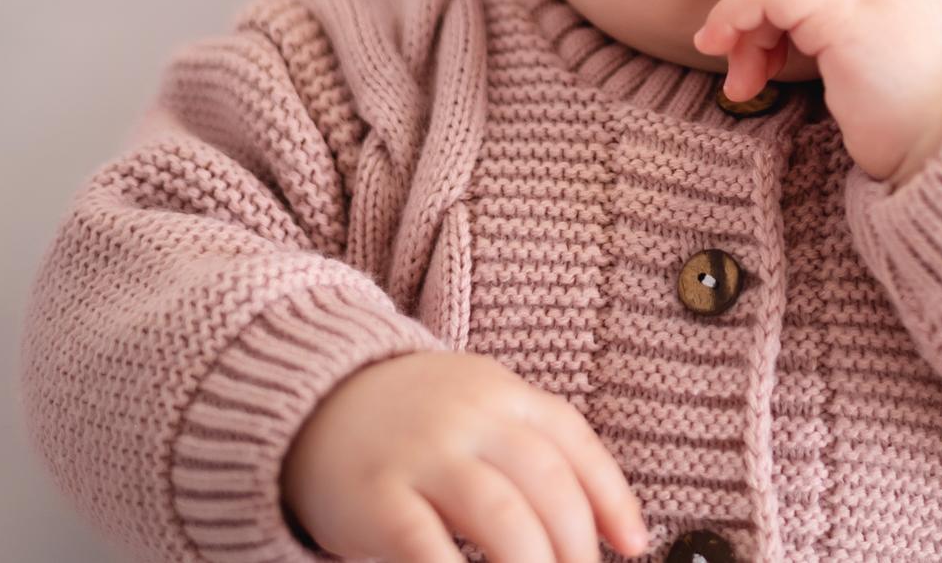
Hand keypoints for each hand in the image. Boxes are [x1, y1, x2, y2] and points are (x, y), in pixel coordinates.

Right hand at [281, 349, 647, 562]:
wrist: (309, 395)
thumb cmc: (411, 420)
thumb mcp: (476, 409)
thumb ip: (530, 449)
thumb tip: (602, 525)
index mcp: (502, 394)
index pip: (574, 444)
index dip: (613, 498)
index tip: (633, 546)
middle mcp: (470, 418)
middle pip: (548, 485)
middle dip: (576, 547)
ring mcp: (423, 455)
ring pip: (503, 517)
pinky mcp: (377, 497)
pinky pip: (429, 549)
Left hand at [691, 0, 941, 188]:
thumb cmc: (918, 131)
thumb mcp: (883, 72)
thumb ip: (850, 42)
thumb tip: (785, 44)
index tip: (771, 55)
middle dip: (762, 18)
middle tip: (749, 78)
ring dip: (746, 26)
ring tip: (743, 84)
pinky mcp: (845, 11)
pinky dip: (736, 13)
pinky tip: (722, 46)